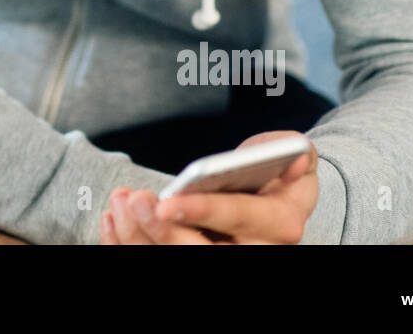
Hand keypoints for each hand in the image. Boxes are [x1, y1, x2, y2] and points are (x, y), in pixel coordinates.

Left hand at [99, 130, 319, 243]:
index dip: (202, 210)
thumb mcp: (298, 161)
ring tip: (121, 202)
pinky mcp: (194, 257)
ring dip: (137, 235)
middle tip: (135, 200)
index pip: (238, 218)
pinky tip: (114, 220)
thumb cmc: (280, 180)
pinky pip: (153, 260)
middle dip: (160, 229)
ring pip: (172, 259)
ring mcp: (222, 259)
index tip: (167, 200)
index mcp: (279, 225)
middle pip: (199, 253)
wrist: (275, 205)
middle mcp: (253, 251)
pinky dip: (126, 244)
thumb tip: (294, 154)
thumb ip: (297, 152)